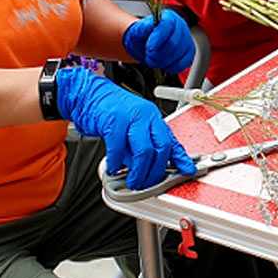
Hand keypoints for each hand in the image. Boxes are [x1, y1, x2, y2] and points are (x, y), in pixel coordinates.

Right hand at [55, 67, 195, 189]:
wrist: (89, 95)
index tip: (187, 170)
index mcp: (153, 118)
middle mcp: (146, 116)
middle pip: (161, 148)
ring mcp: (131, 117)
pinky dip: (117, 162)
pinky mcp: (114, 121)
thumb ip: (142, 145)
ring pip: (144, 150)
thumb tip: (148, 169)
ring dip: (139, 171)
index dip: (181, 158)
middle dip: (156, 171)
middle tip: (147, 182)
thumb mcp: (133, 126)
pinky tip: (114, 167)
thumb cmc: (111, 111)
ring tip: (133, 180)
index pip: (171, 140)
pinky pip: (119, 148)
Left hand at [122, 9, 195, 72]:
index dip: (159, 38)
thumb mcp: (137, 31)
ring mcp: (187, 40)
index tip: (149, 48)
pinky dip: (171, 67)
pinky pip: (183, 64)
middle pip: (174, 43)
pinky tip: (163, 64)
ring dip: (162, 61)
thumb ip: (142, 28)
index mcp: (169, 17)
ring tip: (154, 59)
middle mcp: (181, 27)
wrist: (145, 45)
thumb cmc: (143, 37)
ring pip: (178, 55)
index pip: (168, 25)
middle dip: (158, 53)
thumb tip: (149, 26)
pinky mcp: (189, 53)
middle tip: (149, 55)